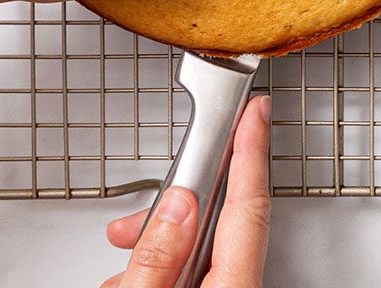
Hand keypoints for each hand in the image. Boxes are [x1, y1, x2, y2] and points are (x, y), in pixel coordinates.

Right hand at [103, 95, 271, 287]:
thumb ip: (158, 254)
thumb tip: (175, 204)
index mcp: (233, 286)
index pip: (248, 204)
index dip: (251, 149)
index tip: (257, 110)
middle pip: (217, 222)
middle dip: (173, 207)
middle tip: (135, 216)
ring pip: (197, 246)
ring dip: (157, 246)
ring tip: (123, 264)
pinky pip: (190, 270)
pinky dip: (161, 267)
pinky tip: (133, 279)